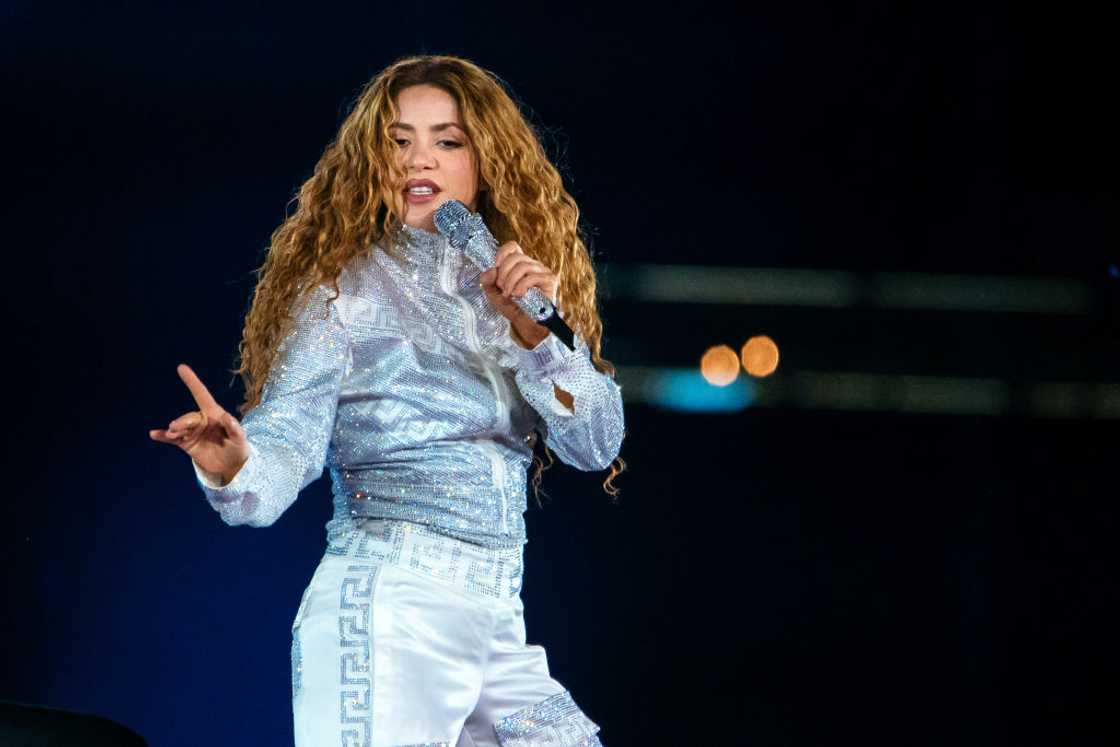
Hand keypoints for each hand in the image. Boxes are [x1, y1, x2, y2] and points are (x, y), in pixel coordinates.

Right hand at [149, 364, 249, 484]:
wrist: (232, 466)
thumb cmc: (238, 448)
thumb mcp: (240, 439)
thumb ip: (234, 428)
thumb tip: (227, 417)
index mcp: (215, 414)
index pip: (202, 395)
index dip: (192, 381)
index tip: (181, 368)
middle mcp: (202, 420)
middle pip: (189, 417)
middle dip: (183, 421)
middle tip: (176, 428)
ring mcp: (193, 431)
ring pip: (180, 426)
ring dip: (174, 429)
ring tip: (172, 433)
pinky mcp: (186, 443)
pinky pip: (172, 438)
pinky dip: (163, 436)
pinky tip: (154, 434)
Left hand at [480, 241, 559, 325]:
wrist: (525, 324)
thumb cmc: (513, 308)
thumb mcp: (494, 294)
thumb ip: (488, 282)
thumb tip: (490, 271)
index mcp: (520, 264)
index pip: (513, 246)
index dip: (502, 253)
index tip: (496, 267)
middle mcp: (532, 265)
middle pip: (516, 256)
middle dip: (504, 273)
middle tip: (501, 287)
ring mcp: (542, 271)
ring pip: (523, 266)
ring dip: (511, 281)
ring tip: (509, 294)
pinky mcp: (549, 280)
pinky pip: (532, 277)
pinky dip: (521, 286)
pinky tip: (519, 295)